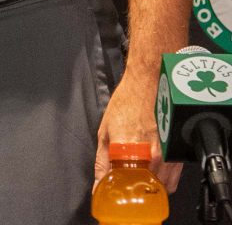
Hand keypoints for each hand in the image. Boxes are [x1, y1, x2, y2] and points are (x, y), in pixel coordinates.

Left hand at [94, 76, 179, 192]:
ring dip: (150, 185)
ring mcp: (168, 156)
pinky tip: (153, 171)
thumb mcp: (105, 132)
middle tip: (127, 181)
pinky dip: (163, 180)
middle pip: (145, 189)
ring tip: (140, 175)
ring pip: (161, 187)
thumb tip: (99, 183)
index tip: (114, 191)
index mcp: (130, 151)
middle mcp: (152, 157)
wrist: (148, 85)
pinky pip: (173, 180)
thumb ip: (102, 161)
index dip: (118, 191)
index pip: (124, 186)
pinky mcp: (178, 154)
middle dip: (135, 189)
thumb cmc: (126, 104)